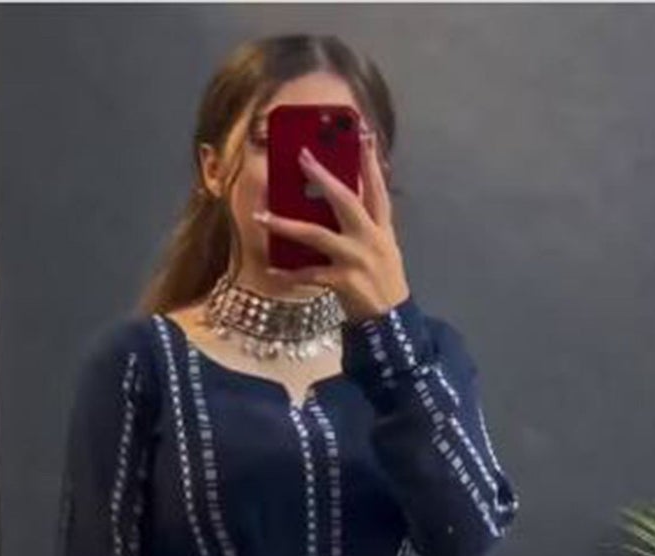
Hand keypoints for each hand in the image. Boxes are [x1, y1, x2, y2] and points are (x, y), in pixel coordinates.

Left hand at [256, 131, 409, 323]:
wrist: (392, 323)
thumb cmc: (383, 283)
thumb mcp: (383, 249)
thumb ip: (367, 225)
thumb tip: (341, 201)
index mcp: (382, 228)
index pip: (378, 187)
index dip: (370, 160)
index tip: (363, 133)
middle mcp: (370, 238)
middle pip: (345, 199)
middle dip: (323, 176)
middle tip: (303, 155)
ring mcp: (356, 259)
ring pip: (317, 235)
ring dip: (287, 224)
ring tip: (262, 215)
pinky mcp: (344, 281)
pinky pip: (309, 274)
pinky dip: (289, 274)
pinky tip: (271, 270)